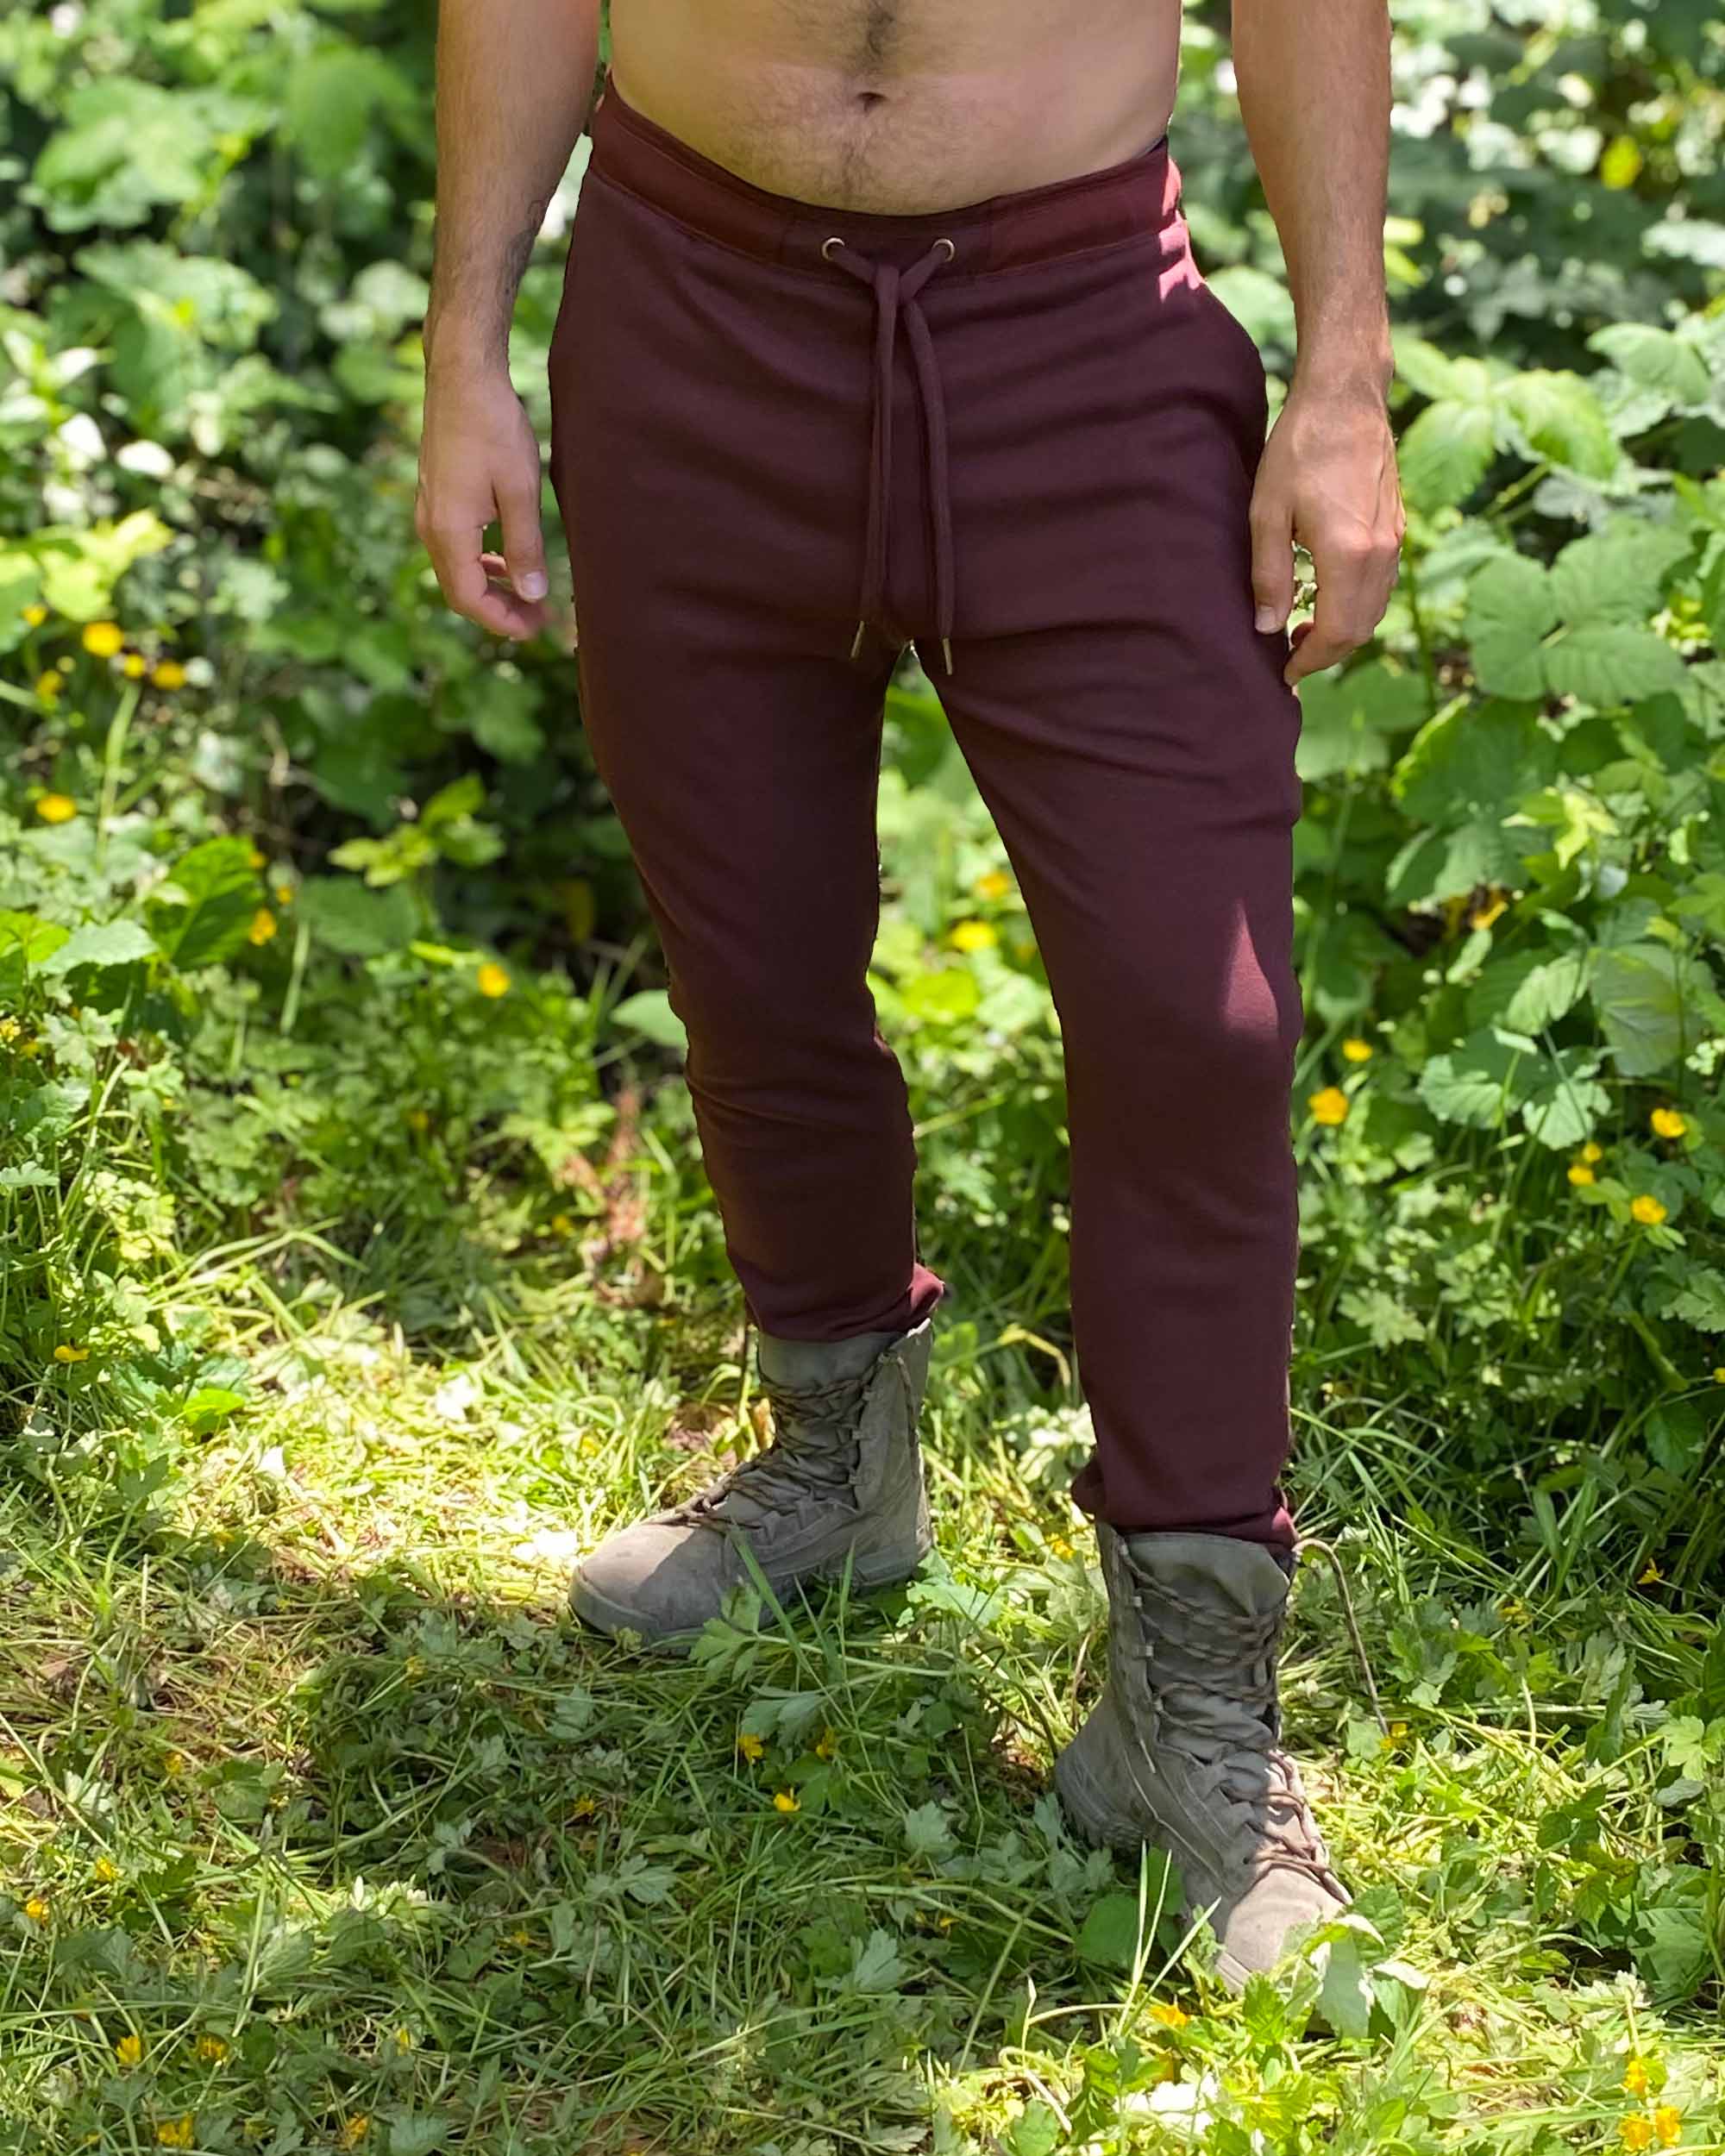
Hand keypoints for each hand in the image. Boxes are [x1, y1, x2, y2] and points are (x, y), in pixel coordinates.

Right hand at [416, 362, 549, 640]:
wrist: (462, 376)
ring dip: (492, 587)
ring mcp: (430, 511)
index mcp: (448, 532)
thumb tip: (532, 594)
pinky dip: (482, 562)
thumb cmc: (492, 428)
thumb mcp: (520, 491)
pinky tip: (507, 557)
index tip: (538, 626)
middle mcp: (431, 527)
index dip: (504, 622)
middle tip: (539, 617)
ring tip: (528, 592)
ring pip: (457, 570)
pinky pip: (456, 547)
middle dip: (499, 610)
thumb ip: (526, 547)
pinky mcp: (436, 497)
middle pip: (460, 591)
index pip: (470, 599)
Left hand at [1249, 382, 1402, 686]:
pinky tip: (1326, 595)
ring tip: (1303, 628)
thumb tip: (1268, 628)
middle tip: (1289, 654)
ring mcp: (1394, 539)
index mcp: (1349, 553)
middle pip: (1360, 629)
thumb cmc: (1299, 448)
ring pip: (1375, 609)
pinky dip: (1357, 605)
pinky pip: (1381, 585)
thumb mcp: (1267, 514)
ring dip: (1343, 630)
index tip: (1284, 672)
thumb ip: (1269, 576)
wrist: (1345, 397)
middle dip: (1326, 652)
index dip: (1309, 660)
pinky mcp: (1396, 526)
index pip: (1337, 632)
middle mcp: (1381, 552)